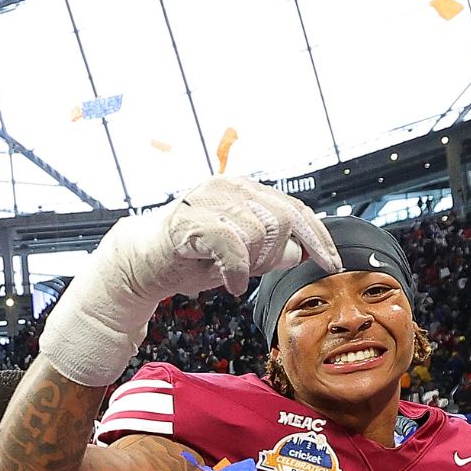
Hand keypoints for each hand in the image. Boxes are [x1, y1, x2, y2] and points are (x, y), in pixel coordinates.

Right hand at [39, 175, 339, 386]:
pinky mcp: (191, 220)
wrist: (138, 266)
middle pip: (282, 222)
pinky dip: (237, 271)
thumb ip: (269, 252)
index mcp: (244, 189)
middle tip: (250, 273)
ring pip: (260, 235)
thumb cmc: (187, 259)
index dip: (318, 238)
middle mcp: (229, 186)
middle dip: (274, 257)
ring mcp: (208, 200)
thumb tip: (300, 251)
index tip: (332, 264)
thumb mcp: (238, 257)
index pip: (295, 209)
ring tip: (229, 274)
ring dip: (251, 264)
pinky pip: (233, 247)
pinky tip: (230, 284)